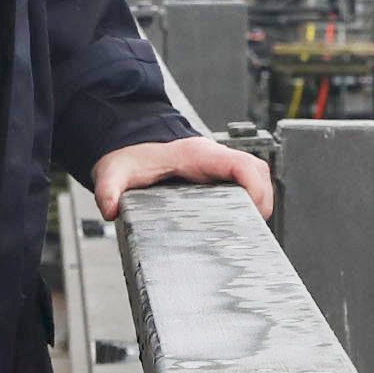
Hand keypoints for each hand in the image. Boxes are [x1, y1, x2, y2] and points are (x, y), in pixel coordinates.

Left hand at [92, 135, 274, 221]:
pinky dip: (251, 198)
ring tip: (252, 228)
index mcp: (197, 155)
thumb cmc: (129, 157)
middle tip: (255, 229)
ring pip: (255, 175)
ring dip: (260, 198)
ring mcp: (217, 165)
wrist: (130, 143)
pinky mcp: (216, 175)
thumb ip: (110, 189)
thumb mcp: (115, 171)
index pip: (241, 164)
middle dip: (263, 199)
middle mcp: (213, 157)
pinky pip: (246, 182)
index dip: (256, 187)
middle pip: (256, 171)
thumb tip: (110, 210)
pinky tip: (242, 221)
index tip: (256, 211)